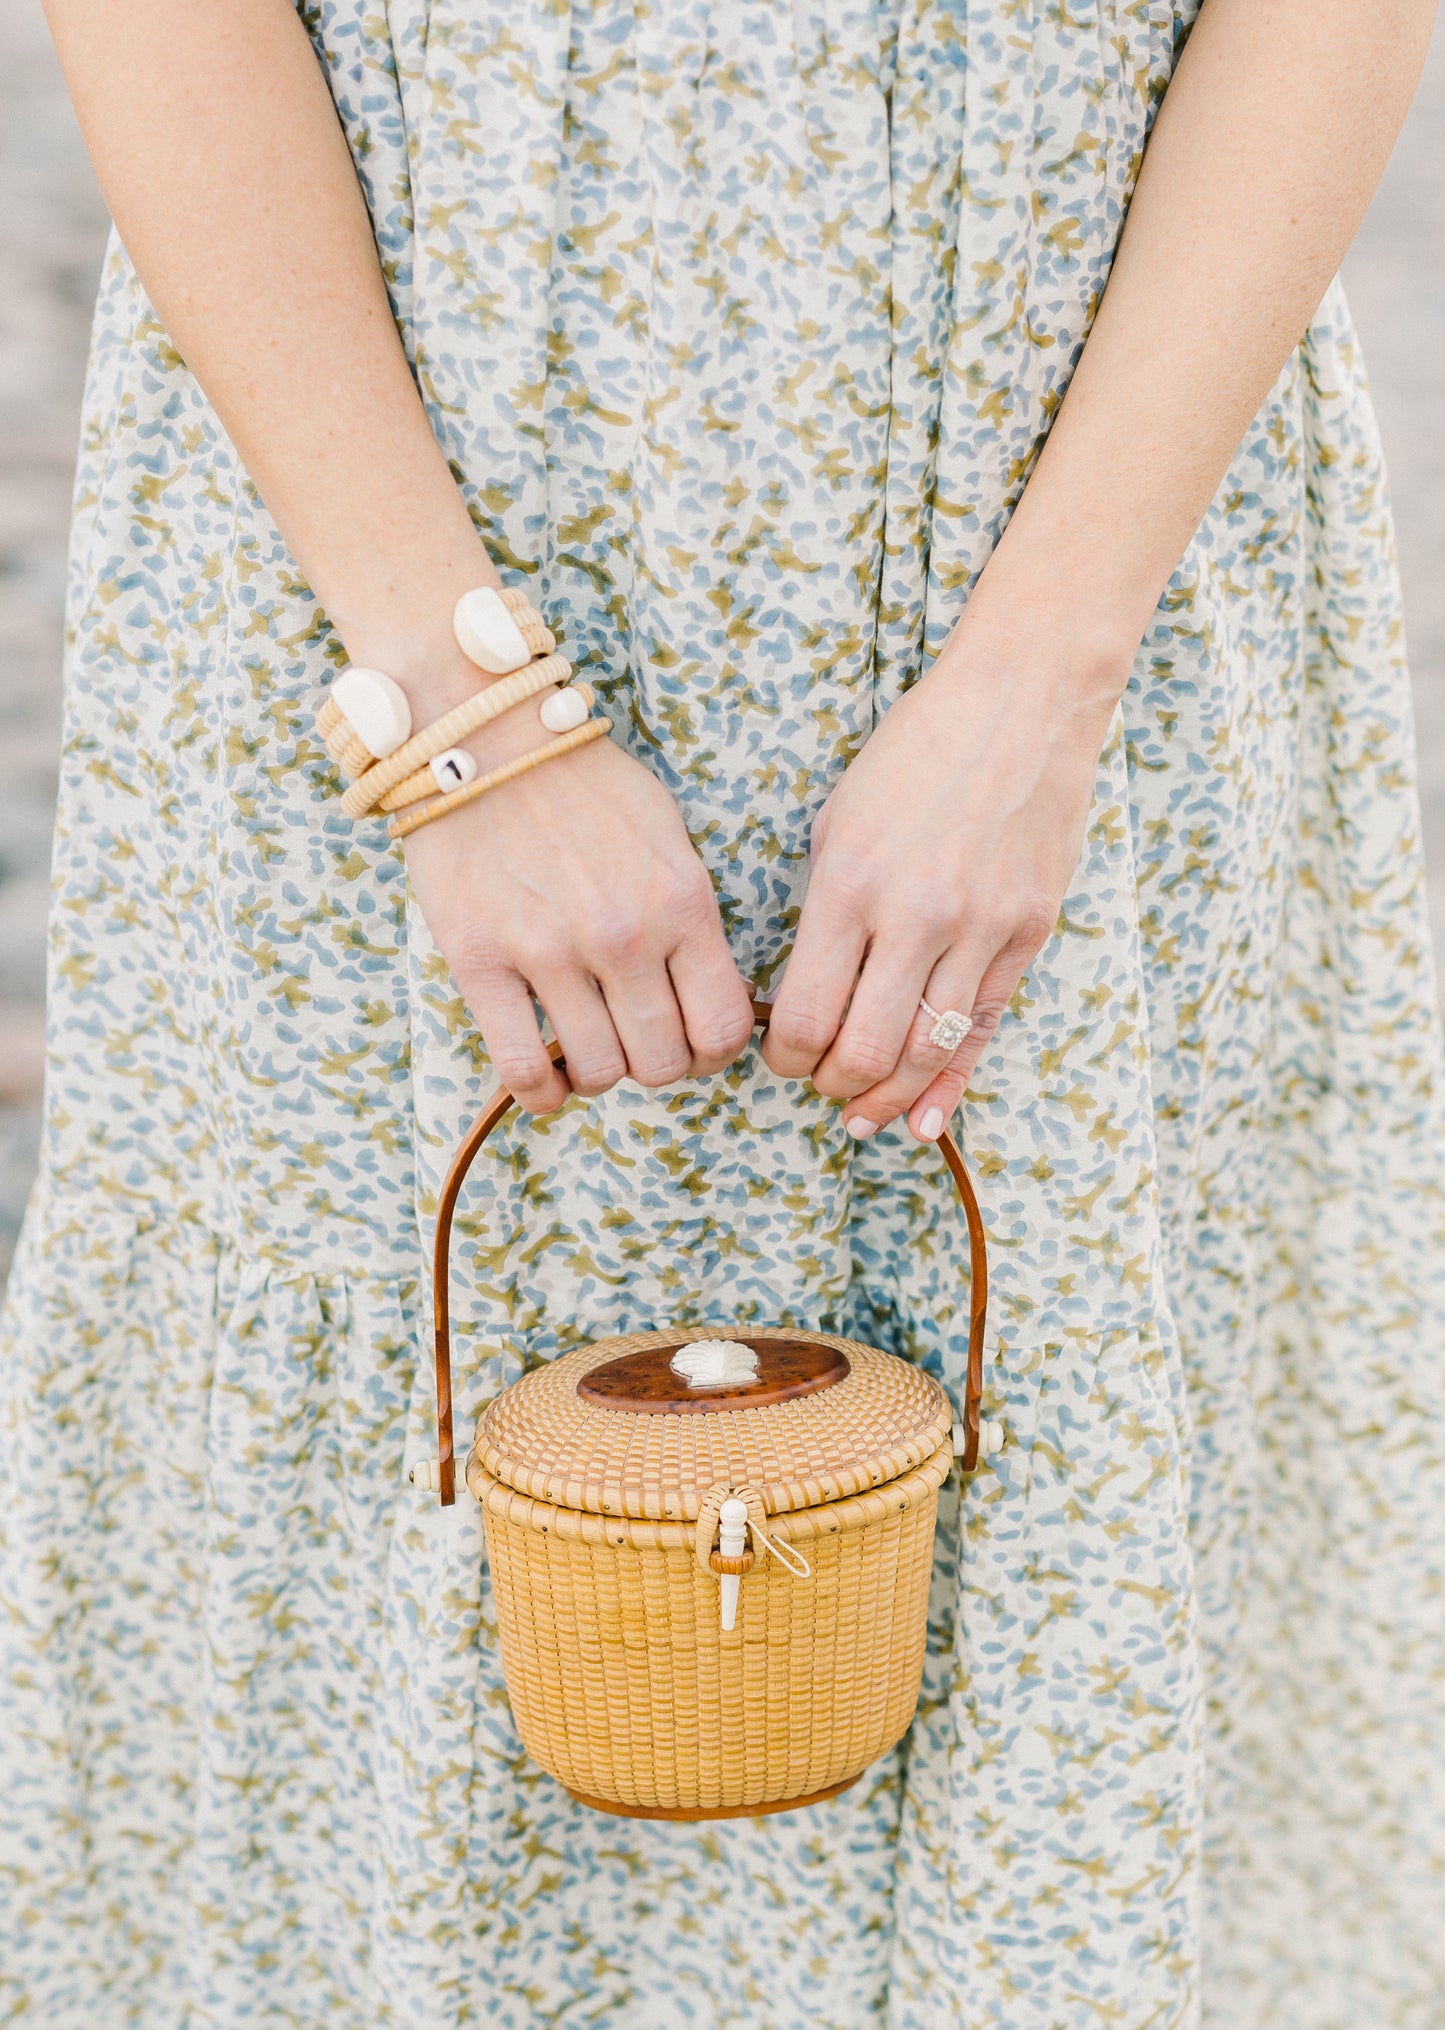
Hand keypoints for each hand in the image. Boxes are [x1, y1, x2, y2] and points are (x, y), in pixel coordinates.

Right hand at [403, 711, 753, 1114]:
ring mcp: (549, 951)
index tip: (693, 1041)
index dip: (714, 1052)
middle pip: (663, 1063)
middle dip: (658, 1064)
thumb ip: (692, 914)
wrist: (483, 736)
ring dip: (599, 1074)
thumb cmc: (583, 783)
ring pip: (601, 1072)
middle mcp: (624, 935)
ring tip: (588, 1046)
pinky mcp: (480, 961)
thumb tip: (717, 991)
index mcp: (681, 903)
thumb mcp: (668, 834)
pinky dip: (540, 1092)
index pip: (724, 1027)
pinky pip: (522, 1067)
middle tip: (637, 1041)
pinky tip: (546, 1082)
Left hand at [762, 605, 1131, 1139]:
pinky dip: (951, 1084)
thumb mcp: (839, 820)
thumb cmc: (915, 754)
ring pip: (928, 1053)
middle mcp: (916, 914)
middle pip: (864, 1051)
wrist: (1022, 702)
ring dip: (887, 1097)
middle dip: (830, 1084)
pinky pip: (985, 1029)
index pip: (803, 1013)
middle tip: (819, 1084)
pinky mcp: (1029, 932)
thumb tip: (803, 999)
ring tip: (861, 1111)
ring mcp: (981, 927)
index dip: (782, 1056)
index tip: (777, 1056)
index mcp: (850, 883)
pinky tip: (925, 1119)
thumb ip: (823, 913)